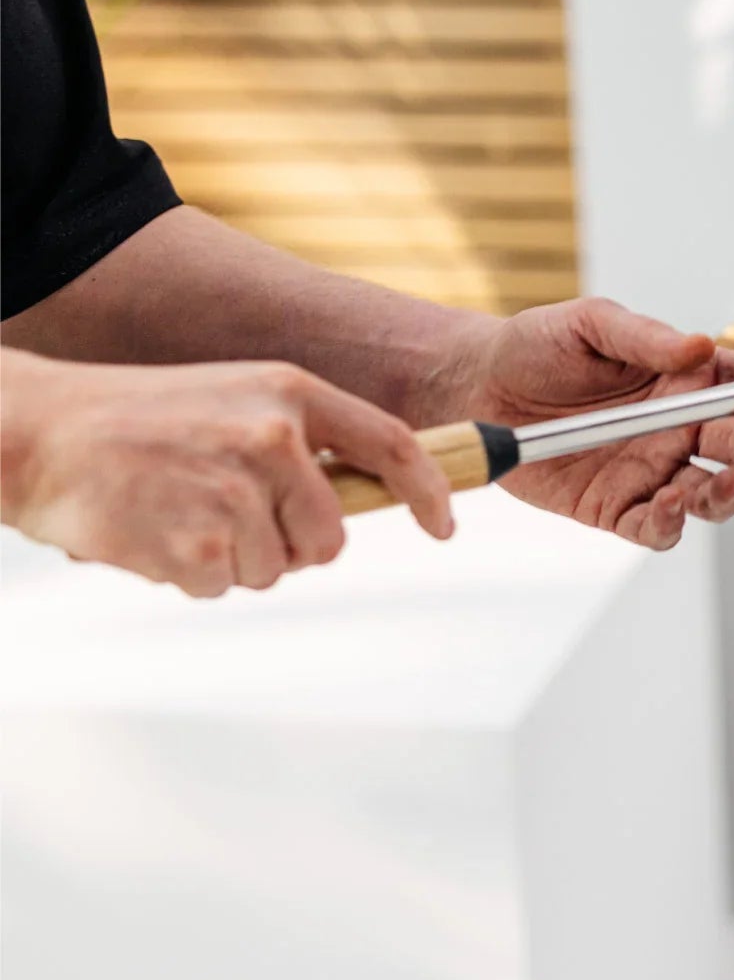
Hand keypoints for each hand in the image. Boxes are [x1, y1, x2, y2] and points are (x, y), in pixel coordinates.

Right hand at [0, 349, 453, 595]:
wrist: (43, 432)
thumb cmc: (145, 420)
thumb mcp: (239, 400)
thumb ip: (306, 441)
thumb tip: (370, 494)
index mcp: (292, 393)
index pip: (392, 445)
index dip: (430, 491)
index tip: (445, 525)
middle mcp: (273, 436)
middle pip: (333, 537)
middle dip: (295, 546)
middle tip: (235, 516)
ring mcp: (235, 490)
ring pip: (276, 569)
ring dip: (233, 558)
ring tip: (183, 510)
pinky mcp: (196, 542)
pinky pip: (221, 587)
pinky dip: (190, 574)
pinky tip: (156, 531)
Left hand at [423, 298, 733, 549]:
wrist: (478, 388)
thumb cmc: (538, 346)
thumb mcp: (591, 323)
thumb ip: (646, 337)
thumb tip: (697, 348)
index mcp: (688, 379)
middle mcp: (680, 427)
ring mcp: (654, 471)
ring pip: (714, 495)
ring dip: (728, 494)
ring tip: (722, 482)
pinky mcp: (618, 508)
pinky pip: (659, 528)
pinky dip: (673, 525)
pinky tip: (670, 507)